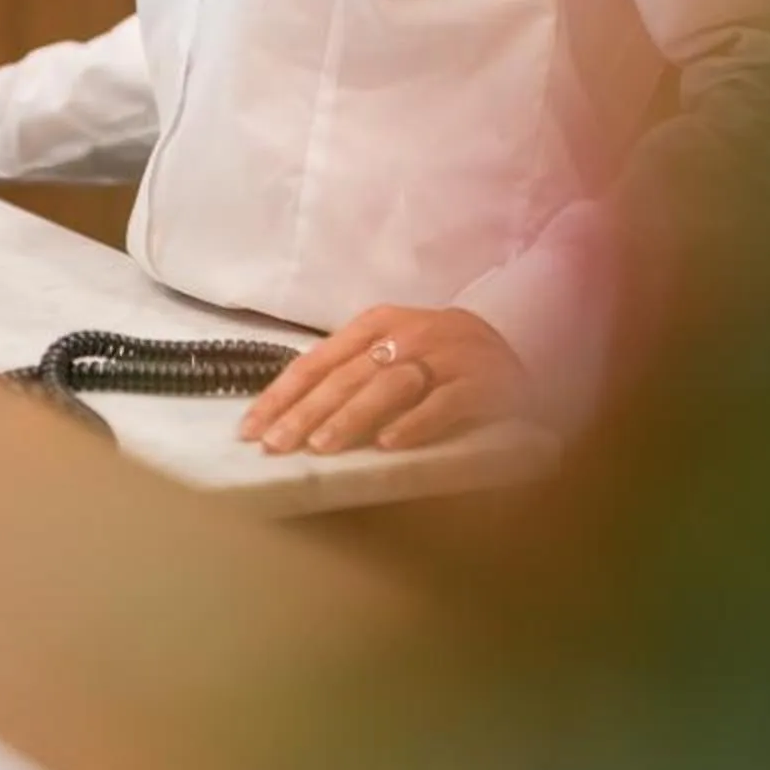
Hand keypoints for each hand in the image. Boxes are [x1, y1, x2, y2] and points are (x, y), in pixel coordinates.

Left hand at [239, 304, 530, 458]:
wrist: (517, 349)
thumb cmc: (439, 357)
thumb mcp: (392, 349)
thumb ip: (349, 372)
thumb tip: (290, 410)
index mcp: (378, 323)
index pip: (318, 360)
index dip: (282, 394)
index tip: (252, 428)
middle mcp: (408, 334)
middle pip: (347, 375)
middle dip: (306, 412)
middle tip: (276, 445)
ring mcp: (446, 357)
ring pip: (389, 387)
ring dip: (352, 417)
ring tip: (322, 445)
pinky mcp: (481, 383)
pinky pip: (443, 404)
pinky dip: (415, 423)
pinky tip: (389, 444)